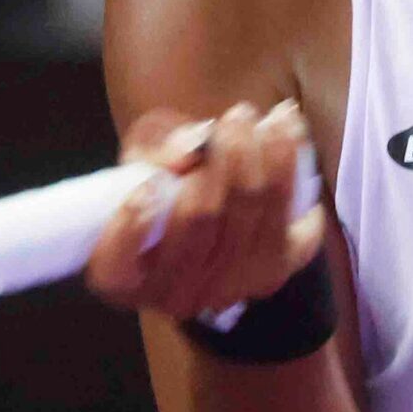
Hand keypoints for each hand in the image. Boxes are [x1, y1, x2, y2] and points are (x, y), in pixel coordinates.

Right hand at [87, 100, 326, 320]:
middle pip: (201, 220)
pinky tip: (290, 141)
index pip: (118, 260)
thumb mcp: (141, 159)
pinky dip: (294, 182)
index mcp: (120, 276)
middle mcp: (172, 294)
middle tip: (237, 116)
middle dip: (223, 158)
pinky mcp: (268, 278)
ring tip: (272, 118)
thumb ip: (155, 152)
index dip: (133, 223)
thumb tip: (189, 149)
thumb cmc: (160, 184)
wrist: (205, 216)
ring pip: (250, 218)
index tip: (149, 181)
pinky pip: (293, 231)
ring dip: (267, 159)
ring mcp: (223, 291)